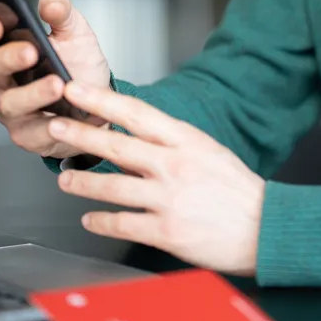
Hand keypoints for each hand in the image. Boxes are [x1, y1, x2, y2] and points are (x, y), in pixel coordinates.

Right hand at [0, 0, 111, 160]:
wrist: (100, 103)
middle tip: (30, 51)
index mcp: (6, 47)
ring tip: (57, 83)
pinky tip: (62, 116)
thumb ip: (62, 13)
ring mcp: (13, 108)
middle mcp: (3, 79)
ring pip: (10, 102)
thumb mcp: (75, 32)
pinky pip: (32, 133)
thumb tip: (51, 1)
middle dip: (7, 58)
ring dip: (33, 93)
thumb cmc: (78, 66)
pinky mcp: (28, 134)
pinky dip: (48, 126)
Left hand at [49, 81, 265, 276]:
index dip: (101, 100)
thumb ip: (171, 145)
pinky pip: (123, 223)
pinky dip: (101, 221)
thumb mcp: (207, 152)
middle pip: (117, 146)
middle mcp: (175, 166)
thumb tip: (133, 140)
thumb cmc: (238, 191)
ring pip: (113, 187)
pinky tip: (90, 218)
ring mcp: (170, 199)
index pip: (136, 113)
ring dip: (83, 183)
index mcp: (186, 140)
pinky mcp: (167, 231)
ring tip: (65, 180)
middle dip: (80, 135)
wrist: (265, 228)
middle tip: (55, 127)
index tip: (76, 89)